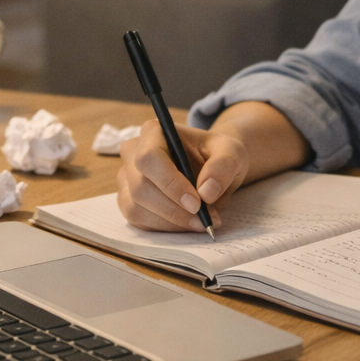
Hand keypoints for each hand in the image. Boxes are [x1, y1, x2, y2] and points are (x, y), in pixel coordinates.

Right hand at [116, 119, 248, 231]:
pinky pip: (139, 221)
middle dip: (174, 210)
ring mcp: (128, 179)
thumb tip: (206, 192)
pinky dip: (165, 228)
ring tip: (201, 221)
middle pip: (141, 187)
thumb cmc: (218, 154)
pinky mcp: (129, 201)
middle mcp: (133, 153)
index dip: (170, 183)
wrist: (212, 167)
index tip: (197, 203)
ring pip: (137, 208)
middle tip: (205, 219)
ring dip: (171, 222)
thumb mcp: (232, 153)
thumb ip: (223, 166)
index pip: (149, 158)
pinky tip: (187, 223)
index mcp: (154, 132)